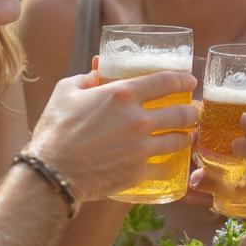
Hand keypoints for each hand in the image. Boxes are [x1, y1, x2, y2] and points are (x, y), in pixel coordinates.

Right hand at [29, 69, 197, 203]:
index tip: (190, 82)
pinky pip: (165, 167)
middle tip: (193, 112)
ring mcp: (141, 147)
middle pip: (181, 114)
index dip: (183, 80)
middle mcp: (138, 119)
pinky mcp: (139, 171)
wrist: (52, 173)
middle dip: (192, 112)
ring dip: (188, 137)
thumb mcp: (66, 92)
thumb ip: (87, 79)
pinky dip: (173, 165)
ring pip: (179, 141)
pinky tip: (174, 163)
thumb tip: (98, 71)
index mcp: (123, 94)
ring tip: (190, 136)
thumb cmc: (55, 130)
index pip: (166, 82)